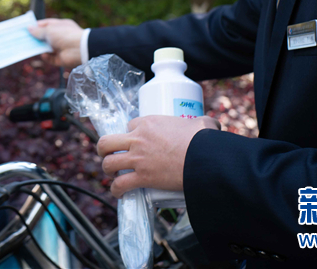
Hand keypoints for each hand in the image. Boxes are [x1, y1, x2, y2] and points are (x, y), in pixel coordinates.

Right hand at [27, 18, 83, 67]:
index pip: (47, 24)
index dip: (37, 26)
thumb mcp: (49, 30)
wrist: (79, 49)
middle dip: (36, 38)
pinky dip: (47, 57)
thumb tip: (29, 28)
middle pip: (46, 37)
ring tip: (29, 47)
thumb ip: (38, 31)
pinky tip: (43, 55)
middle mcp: (61, 36)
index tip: (26, 28)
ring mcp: (62, 48)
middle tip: (25, 39)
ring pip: (47, 48)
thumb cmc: (65, 35)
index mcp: (61, 26)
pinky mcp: (61, 59)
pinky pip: (51, 58)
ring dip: (40, 48)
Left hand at [97, 115, 220, 197]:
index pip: (129, 125)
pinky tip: (119, 193)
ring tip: (113, 173)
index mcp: (148, 123)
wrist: (205, 160)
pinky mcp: (142, 177)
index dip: (130, 133)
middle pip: (107, 142)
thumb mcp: (202, 124)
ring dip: (108, 169)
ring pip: (108, 163)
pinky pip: (120, 184)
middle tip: (110, 154)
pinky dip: (116, 190)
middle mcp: (138, 139)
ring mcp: (138, 159)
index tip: (134, 141)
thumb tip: (212, 126)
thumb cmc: (204, 140)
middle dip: (104, 149)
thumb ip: (203, 123)